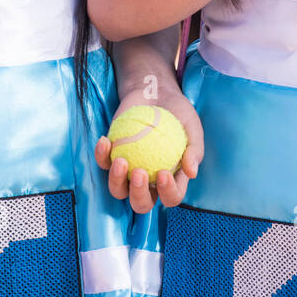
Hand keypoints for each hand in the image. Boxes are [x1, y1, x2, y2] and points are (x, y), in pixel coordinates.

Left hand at [94, 90, 203, 212]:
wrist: (157, 93)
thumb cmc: (178, 114)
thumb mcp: (193, 128)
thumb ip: (194, 150)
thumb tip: (191, 173)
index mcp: (171, 181)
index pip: (171, 197)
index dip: (168, 192)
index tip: (164, 172)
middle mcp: (149, 182)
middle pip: (141, 203)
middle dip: (138, 195)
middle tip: (139, 172)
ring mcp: (128, 172)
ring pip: (118, 190)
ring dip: (116, 180)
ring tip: (120, 161)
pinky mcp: (111, 156)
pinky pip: (103, 162)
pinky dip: (101, 154)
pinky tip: (105, 141)